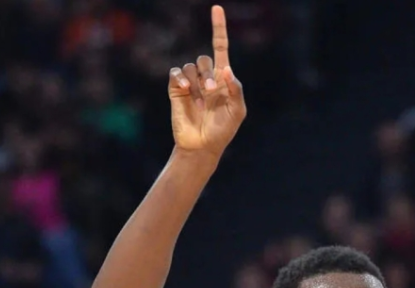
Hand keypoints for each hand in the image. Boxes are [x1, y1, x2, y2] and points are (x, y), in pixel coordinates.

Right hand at [169, 6, 245, 156]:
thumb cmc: (223, 131)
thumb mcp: (237, 112)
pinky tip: (187, 90)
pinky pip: (176, 74)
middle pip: (204, 58)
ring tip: (201, 101)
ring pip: (190, 67)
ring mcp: (190, 83)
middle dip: (208, 73)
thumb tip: (226, 69)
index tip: (216, 8)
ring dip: (197, 82)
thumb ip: (235, 90)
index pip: (220, 47)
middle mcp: (205, 77)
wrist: (202, 146)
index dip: (218, 28)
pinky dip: (181, 79)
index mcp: (223, 79)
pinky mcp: (176, 90)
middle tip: (212, 91)